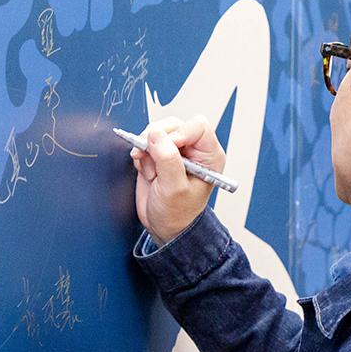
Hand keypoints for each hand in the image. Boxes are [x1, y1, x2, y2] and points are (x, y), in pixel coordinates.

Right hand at [130, 115, 225, 245]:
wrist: (165, 227)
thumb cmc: (178, 214)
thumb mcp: (174, 189)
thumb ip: (167, 160)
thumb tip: (156, 134)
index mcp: (209, 156)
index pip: (197, 127)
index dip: (178, 134)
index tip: (164, 148)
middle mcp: (194, 150)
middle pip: (174, 125)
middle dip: (157, 140)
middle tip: (149, 157)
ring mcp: (176, 150)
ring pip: (157, 130)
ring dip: (147, 148)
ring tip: (151, 171)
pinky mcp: (159, 154)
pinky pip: (146, 141)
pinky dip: (141, 154)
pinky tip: (147, 172)